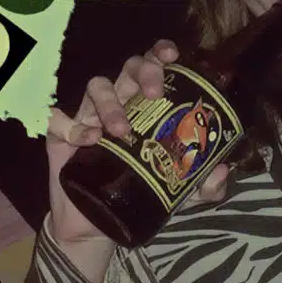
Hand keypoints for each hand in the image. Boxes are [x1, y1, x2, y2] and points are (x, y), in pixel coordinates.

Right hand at [47, 40, 230, 249]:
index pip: (153, 68)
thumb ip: (202, 185)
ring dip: (110, 103)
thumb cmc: (136, 193)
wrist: (95, 227)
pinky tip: (87, 141)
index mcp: (145, 108)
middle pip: (128, 69)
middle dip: (143, 73)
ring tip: (121, 132)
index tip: (172, 56)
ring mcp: (87, 117)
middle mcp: (118, 104)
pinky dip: (72, 126)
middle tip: (154, 96)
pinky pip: (59, 119)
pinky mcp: (60, 135)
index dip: (160, 55)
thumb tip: (222, 169)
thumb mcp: (178, 194)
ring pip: (96, 86)